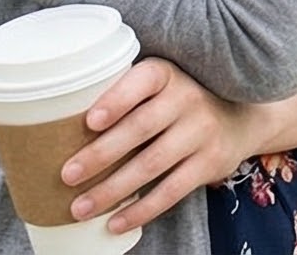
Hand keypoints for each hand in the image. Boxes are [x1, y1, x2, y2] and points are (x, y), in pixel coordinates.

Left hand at [62, 57, 269, 235]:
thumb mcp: (160, 85)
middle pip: (141, 128)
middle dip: (101, 154)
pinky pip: (172, 190)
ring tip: (80, 207)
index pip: (142, 81)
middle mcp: (188, 98)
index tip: (89, 121)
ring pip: (152, 164)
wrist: (240, 119)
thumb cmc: (178, 102)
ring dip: (113, 189)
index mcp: (167, 74)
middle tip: (67, 175)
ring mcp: (202, 132)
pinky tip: (115, 222)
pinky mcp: (210, 163)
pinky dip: (141, 209)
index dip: (117, 100)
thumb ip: (124, 93)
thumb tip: (56, 122)